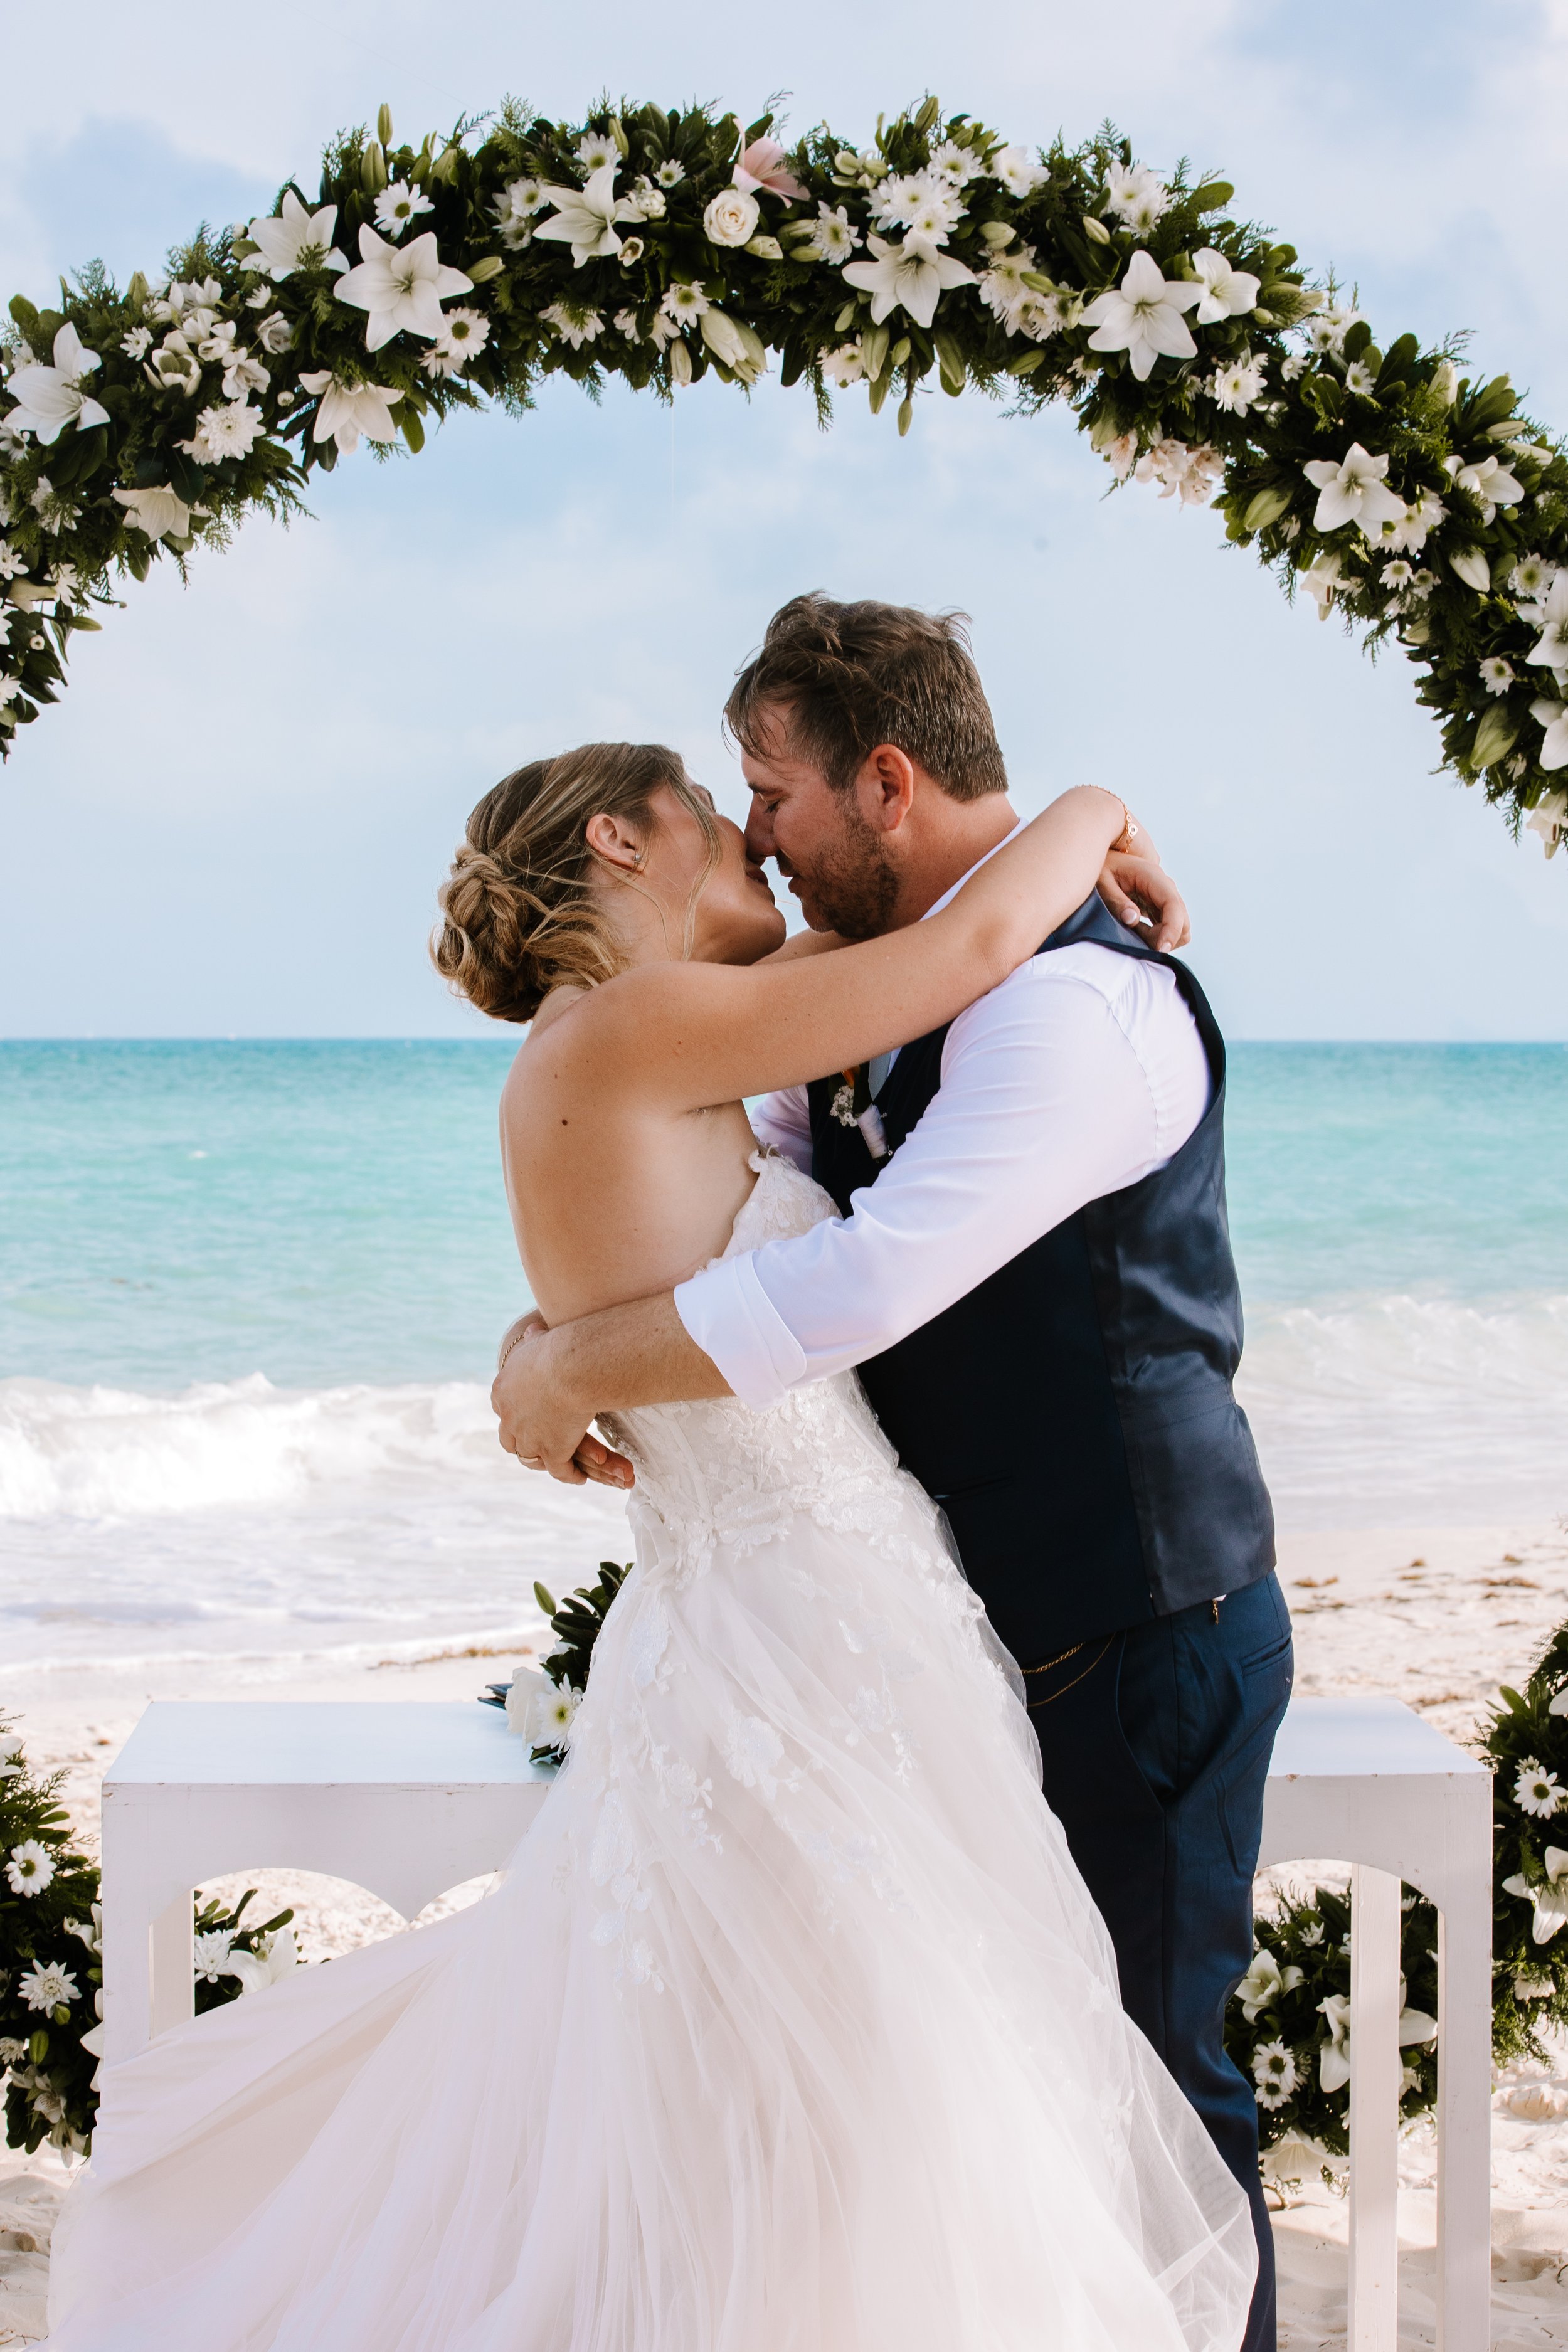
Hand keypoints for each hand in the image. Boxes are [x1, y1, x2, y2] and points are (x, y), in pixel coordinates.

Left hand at [491, 1318, 634, 1488]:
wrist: (569, 1365)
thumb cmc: (558, 1347)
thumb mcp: (538, 1342)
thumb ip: (533, 1341)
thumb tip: (531, 1331)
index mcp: (502, 1391)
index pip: (504, 1409)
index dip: (516, 1415)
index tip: (527, 1415)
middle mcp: (509, 1418)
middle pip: (509, 1439)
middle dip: (522, 1442)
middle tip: (537, 1445)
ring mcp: (529, 1438)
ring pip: (530, 1457)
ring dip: (543, 1460)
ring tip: (556, 1463)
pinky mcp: (552, 1452)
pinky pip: (560, 1471)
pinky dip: (569, 1475)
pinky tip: (579, 1477)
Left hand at [1096, 853, 1189, 951]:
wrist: (1105, 860)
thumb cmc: (1102, 869)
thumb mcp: (1102, 883)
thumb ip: (1116, 901)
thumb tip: (1132, 919)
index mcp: (1153, 876)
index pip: (1173, 905)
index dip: (1171, 929)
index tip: (1160, 949)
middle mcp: (1165, 886)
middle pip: (1183, 920)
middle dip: (1164, 937)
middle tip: (1136, 938)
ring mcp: (1165, 896)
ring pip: (1179, 926)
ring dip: (1161, 937)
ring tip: (1134, 931)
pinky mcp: (1161, 906)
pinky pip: (1169, 926)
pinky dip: (1158, 935)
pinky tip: (1137, 930)